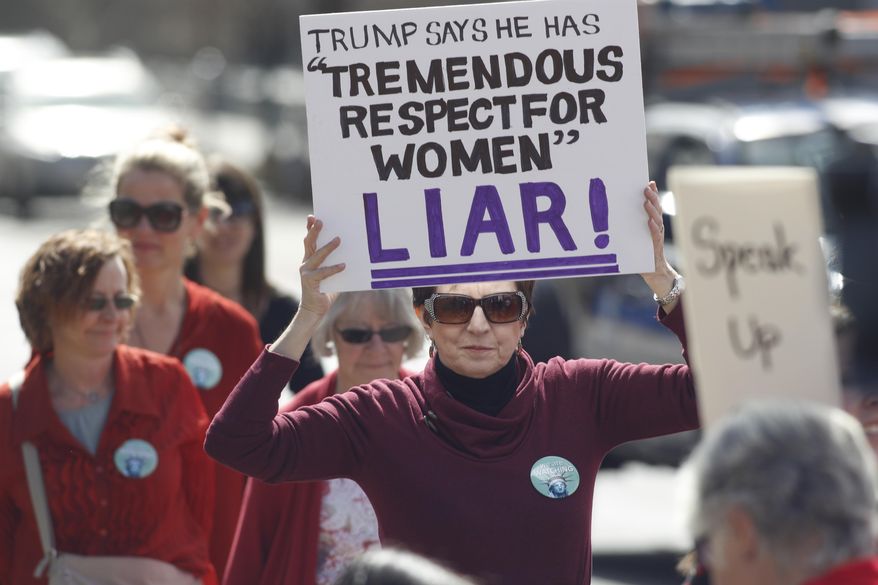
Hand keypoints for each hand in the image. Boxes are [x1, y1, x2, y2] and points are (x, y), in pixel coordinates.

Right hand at [298, 215, 344, 316]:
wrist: (314, 309)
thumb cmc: (325, 290)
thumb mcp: (333, 274)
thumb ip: (338, 263)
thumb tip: (354, 253)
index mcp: (310, 258)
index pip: (309, 240)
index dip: (310, 228)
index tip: (313, 216)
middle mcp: (306, 263)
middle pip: (309, 243)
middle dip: (314, 231)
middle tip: (321, 220)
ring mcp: (306, 272)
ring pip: (317, 256)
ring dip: (327, 247)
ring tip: (338, 239)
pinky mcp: (310, 282)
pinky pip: (323, 273)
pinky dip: (334, 269)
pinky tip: (343, 266)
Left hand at [640, 181, 677, 297]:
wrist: (653, 271)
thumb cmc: (642, 252)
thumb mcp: (635, 236)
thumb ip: (632, 224)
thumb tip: (617, 213)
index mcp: (652, 223)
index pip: (654, 205)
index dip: (653, 194)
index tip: (649, 182)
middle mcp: (656, 227)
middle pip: (656, 209)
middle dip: (652, 197)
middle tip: (646, 188)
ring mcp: (657, 236)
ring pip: (657, 220)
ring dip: (652, 210)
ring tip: (646, 202)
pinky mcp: (656, 246)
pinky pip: (655, 235)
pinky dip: (653, 228)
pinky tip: (649, 221)